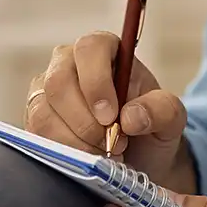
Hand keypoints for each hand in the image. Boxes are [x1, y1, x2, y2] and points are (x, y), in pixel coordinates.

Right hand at [25, 31, 192, 188]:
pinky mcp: (35, 121)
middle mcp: (69, 64)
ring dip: (74, 141)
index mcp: (106, 50)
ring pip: (43, 112)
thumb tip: (131, 116)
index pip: (90, 48)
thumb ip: (161, 110)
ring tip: (104, 154)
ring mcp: (47, 92)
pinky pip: (36, 135)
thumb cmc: (151, 127)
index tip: (111, 116)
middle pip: (59, 81)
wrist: (138, 158)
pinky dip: (62, 152)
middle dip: (85, 121)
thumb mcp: (171, 118)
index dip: (96, 82)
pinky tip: (86, 158)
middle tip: (112, 144)